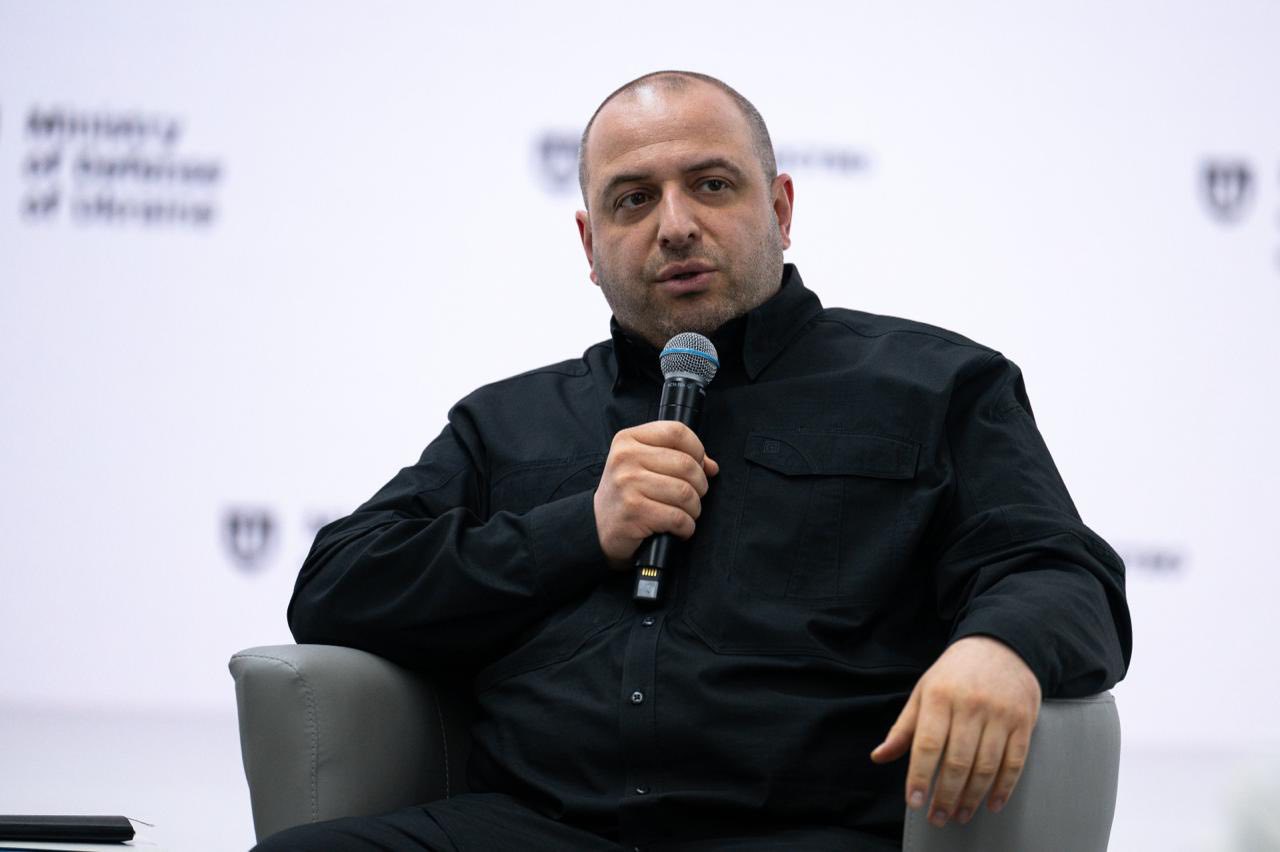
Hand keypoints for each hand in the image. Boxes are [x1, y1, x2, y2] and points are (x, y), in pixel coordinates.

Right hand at [593, 421, 718, 570]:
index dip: (697, 449)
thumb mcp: (642, 464)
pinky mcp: (634, 512)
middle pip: (686, 464)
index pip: (677, 431)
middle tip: (692, 496)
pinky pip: (678, 517)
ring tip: (685, 513)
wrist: (598, 526)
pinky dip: (686, 527)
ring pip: (685, 492)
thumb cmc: (626, 494)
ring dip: (693, 509)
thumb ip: (675, 457)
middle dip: (700, 485)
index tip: (698, 465)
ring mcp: (628, 484)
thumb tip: (711, 466)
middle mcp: (625, 458)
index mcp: (628, 439)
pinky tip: (678, 528)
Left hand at [869, 635, 1040, 826]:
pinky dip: (1003, 787)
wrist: (1000, 646)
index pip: (927, 744)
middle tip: (938, 817)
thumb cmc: (954, 674)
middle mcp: (970, 706)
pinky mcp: (1023, 721)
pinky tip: (991, 803)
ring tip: (961, 815)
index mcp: (940, 697)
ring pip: (986, 766)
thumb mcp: (923, 692)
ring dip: (972, 797)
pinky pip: (1015, 761)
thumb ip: (903, 728)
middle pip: (958, 761)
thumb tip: (879, 756)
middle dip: (946, 796)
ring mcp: (999, 714)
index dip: (920, 777)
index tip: (915, 802)